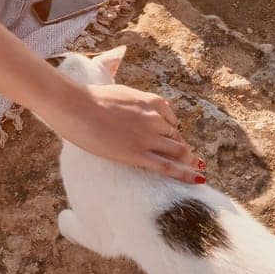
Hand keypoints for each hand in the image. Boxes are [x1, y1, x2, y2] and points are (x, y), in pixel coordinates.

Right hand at [45, 83, 204, 183]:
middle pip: (176, 137)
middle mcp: (155, 118)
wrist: (77, 107)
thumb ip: (138, 103)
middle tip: (186, 161)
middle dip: (181, 149)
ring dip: (188, 161)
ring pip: (178, 151)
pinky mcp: (138, 155)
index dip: (173, 133)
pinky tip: (197, 180)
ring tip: (195, 171)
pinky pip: (167, 166)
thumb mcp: (123, 93)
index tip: (172, 142)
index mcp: (151, 102)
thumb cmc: (92, 100)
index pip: (172, 121)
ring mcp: (148, 137)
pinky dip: (185, 174)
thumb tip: (144, 108)